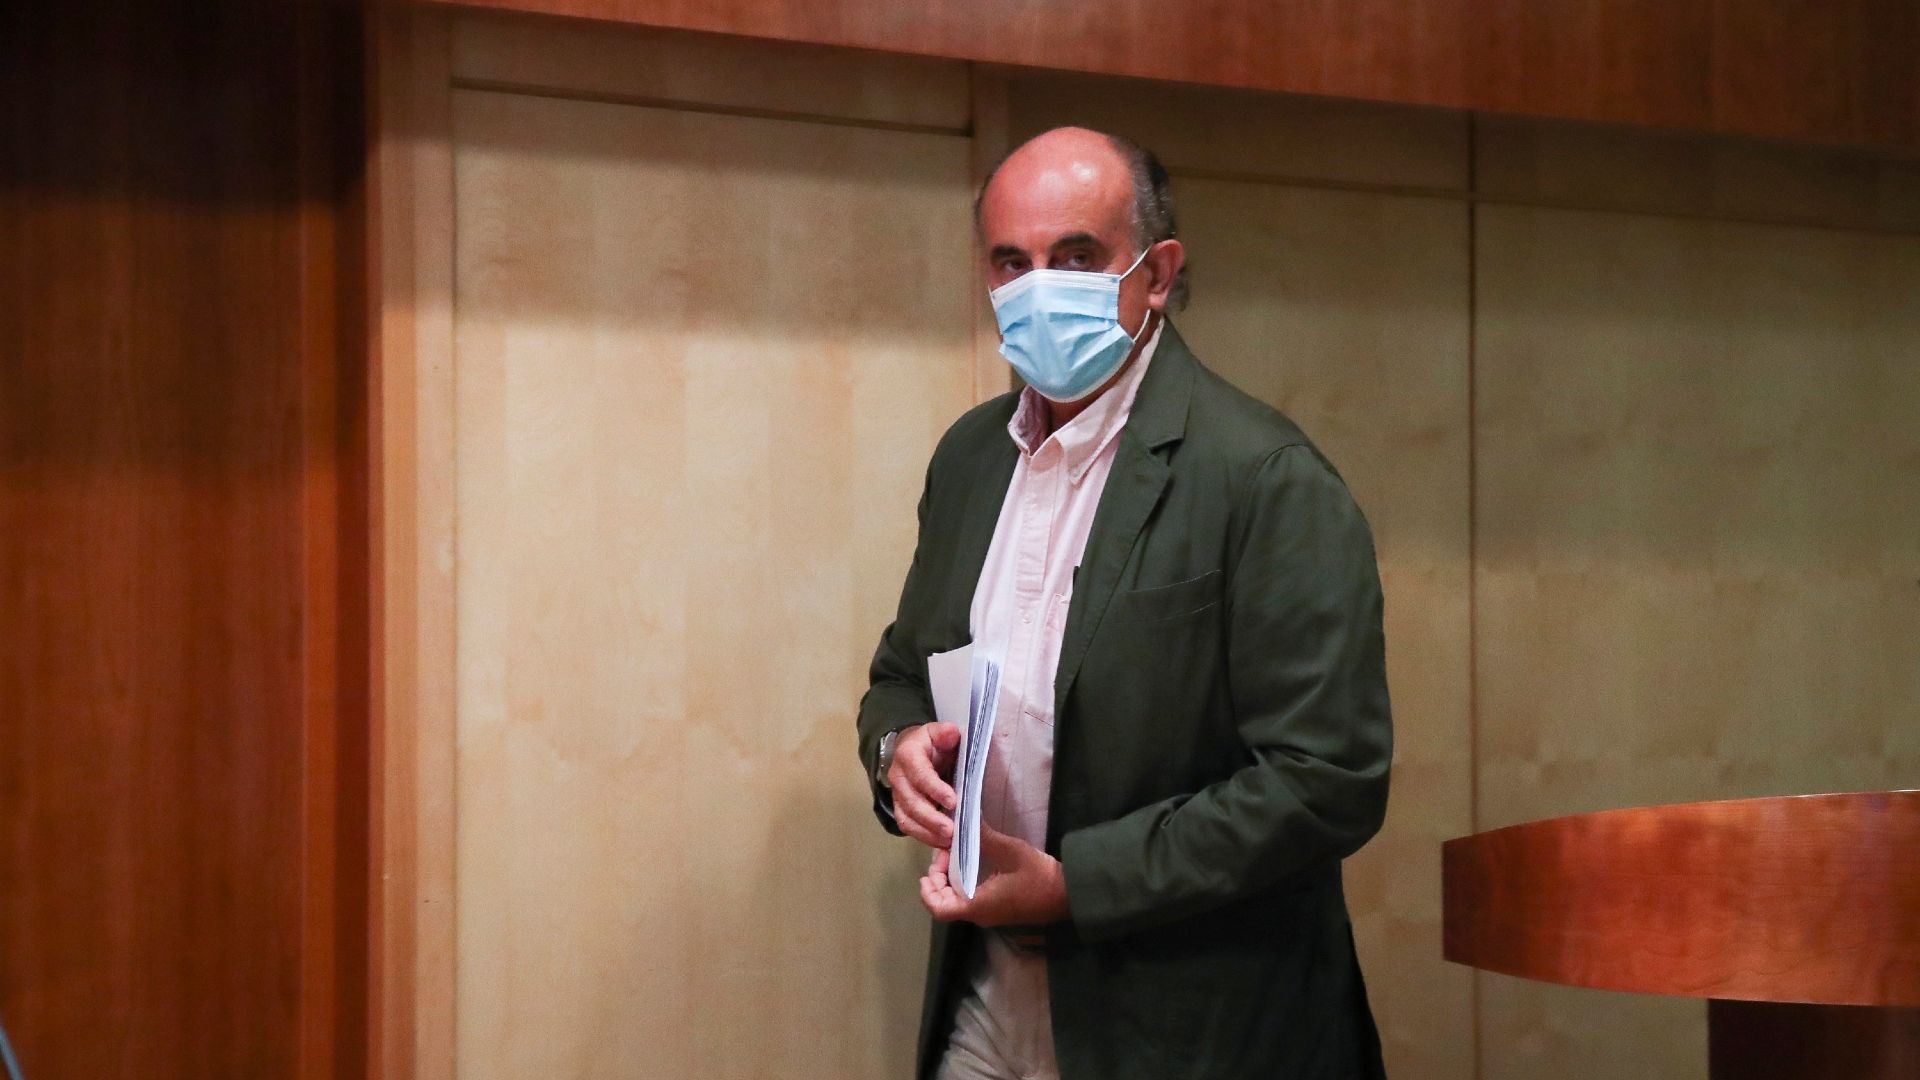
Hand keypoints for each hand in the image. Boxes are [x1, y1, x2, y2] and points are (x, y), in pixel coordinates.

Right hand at [887, 722, 960, 848]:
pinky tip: (941, 844)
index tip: (953, 801)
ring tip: (947, 842)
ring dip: (927, 832)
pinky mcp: (900, 809)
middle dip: (931, 818)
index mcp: (908, 755)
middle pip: (911, 801)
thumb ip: (945, 733)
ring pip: (907, 818)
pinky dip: (923, 837)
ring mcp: (896, 795)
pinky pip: (907, 826)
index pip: (919, 774)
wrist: (911, 750)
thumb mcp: (938, 732)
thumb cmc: (931, 743)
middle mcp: (898, 777)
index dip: (934, 789)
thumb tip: (952, 733)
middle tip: (951, 830)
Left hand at [918, 825, 1068, 926]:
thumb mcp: (1010, 851)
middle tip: (944, 852)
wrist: (1069, 893)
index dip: (927, 891)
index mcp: (978, 905)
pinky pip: (970, 899)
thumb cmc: (1039, 876)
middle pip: (944, 904)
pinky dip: (962, 882)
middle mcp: (980, 914)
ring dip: (950, 880)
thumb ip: (984, 838)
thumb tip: (961, 820)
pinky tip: (969, 861)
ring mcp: (990, 913)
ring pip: (957, 901)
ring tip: (954, 853)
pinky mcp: (999, 908)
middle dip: (937, 879)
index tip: (927, 869)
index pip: (939, 909)